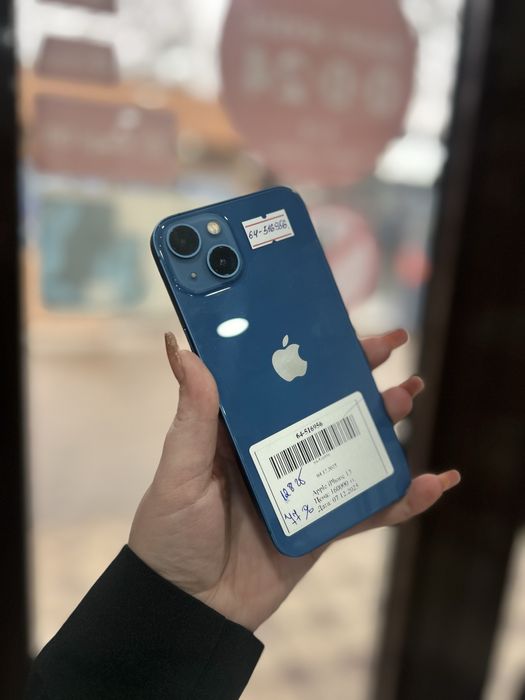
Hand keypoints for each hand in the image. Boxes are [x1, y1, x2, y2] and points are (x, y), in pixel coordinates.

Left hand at [129, 329, 459, 630]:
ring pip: (354, 447)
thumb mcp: (179, 470)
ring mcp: (303, 486)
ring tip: (407, 399)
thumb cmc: (171, 534)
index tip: (348, 330)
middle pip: (329, 406)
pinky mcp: (322, 523)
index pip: (286, 380)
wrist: (189, 609)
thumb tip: (180, 349)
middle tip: (395, 353)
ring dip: (387, 423)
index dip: (317, 353)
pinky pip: (367, 508)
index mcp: (244, 429)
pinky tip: (430, 484)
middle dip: (364, 378)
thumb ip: (191, 415)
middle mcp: (277, 450)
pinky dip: (401, 499)